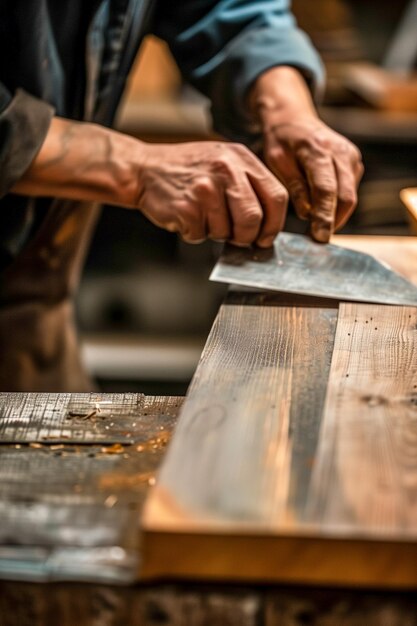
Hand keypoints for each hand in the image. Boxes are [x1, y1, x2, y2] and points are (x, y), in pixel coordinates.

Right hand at [137, 141, 287, 246]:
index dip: (274, 224)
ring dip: (214, 233)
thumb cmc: (186, 170)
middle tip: (236, 238)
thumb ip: (247, 185)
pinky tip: (186, 215)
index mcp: (241, 158)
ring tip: (201, 215)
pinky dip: (194, 233)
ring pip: (226, 231)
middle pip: (253, 218)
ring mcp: (206, 188)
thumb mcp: (223, 162)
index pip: (276, 196)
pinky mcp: (187, 207)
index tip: (265, 236)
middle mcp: (226, 169)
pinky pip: (201, 235)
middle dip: (246, 237)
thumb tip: (266, 223)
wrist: (144, 168)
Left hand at [250, 66, 363, 241]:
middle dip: (333, 221)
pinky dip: (337, 204)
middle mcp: (340, 151)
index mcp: (318, 150)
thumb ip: (294, 187)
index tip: (320, 237)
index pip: (325, 190)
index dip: (324, 216)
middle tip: (318, 238)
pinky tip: (321, 207)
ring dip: (336, 214)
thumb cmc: (281, 141)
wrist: (294, 119)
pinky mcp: (354, 162)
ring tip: (316, 225)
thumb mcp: (277, 162)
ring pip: (350, 196)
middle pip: (345, 196)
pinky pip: (350, 190)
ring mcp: (351, 155)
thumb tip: (307, 214)